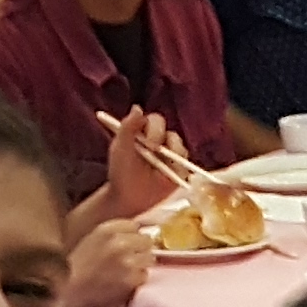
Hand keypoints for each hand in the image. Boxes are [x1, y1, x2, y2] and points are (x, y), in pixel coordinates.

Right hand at [66, 214, 154, 306]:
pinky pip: (144, 276)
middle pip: (146, 241)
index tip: (127, 244)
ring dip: (140, 265)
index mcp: (106, 229)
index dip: (132, 236)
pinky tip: (122, 284)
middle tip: (128, 261)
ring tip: (125, 273)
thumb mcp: (90, 240)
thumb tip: (136, 232)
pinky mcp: (132, 279)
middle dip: (139, 250)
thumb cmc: (72, 268)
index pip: (134, 226)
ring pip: (149, 258)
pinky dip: (136, 281)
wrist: (67, 291)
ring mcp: (127, 261)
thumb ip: (112, 235)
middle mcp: (119, 242)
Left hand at [100, 108, 183, 222]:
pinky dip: (179, 165)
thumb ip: (127, 127)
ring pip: (179, 144)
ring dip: (172, 150)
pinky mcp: (179, 170)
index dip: (154, 127)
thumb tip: (137, 108)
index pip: (155, 121)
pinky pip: (185, 162)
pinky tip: (169, 173)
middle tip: (154, 148)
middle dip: (162, 137)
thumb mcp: (120, 148)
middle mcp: (159, 142)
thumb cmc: (121, 172)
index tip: (146, 139)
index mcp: (144, 133)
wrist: (129, 198)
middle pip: (168, 130)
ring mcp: (170, 156)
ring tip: (162, 163)